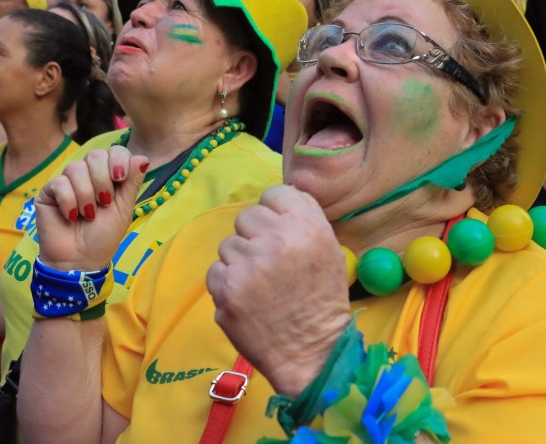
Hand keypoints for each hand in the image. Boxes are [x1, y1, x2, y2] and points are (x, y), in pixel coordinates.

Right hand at [34, 148, 148, 270]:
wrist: (81, 259)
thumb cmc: (104, 236)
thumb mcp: (124, 209)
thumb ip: (132, 182)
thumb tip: (143, 158)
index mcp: (109, 176)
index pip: (115, 150)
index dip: (118, 160)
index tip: (120, 179)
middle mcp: (88, 175)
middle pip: (95, 155)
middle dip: (102, 181)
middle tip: (104, 203)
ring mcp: (67, 181)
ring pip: (76, 168)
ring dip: (86, 195)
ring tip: (87, 215)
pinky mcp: (49, 191)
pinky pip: (59, 183)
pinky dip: (69, 202)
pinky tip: (70, 217)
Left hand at [206, 185, 351, 396]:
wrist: (312, 352)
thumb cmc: (322, 299)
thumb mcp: (330, 249)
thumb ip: (305, 217)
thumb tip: (278, 198)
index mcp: (306, 226)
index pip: (275, 194)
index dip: (276, 213)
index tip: (279, 232)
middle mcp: (276, 239)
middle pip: (247, 216)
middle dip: (255, 236)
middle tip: (269, 262)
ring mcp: (247, 264)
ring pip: (229, 244)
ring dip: (240, 261)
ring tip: (261, 285)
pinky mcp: (226, 288)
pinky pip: (215, 270)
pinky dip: (227, 284)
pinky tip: (247, 299)